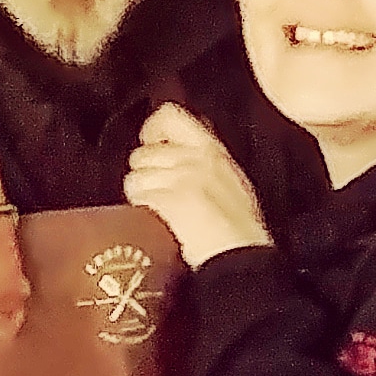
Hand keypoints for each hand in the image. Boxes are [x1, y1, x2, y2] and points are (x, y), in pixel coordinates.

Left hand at [123, 104, 273, 268]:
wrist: (240, 259)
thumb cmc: (240, 231)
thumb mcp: (230, 181)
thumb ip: (203, 160)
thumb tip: (175, 149)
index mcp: (212, 150)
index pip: (169, 116)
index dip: (152, 130)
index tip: (151, 145)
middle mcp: (195, 158)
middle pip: (143, 153)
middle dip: (145, 174)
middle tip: (159, 192)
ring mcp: (180, 178)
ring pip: (135, 176)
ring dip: (140, 194)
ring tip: (158, 210)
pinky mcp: (167, 200)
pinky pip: (137, 195)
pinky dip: (141, 210)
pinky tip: (156, 221)